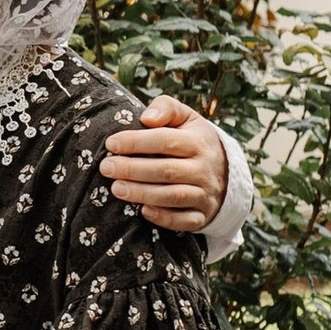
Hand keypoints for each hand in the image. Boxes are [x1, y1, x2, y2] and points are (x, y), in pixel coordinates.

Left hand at [101, 96, 227, 231]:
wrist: (224, 171)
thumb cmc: (192, 140)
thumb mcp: (186, 118)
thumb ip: (166, 108)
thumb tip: (146, 118)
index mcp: (198, 142)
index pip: (165, 140)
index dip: (136, 142)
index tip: (111, 144)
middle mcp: (204, 169)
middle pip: (167, 170)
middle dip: (133, 170)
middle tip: (106, 168)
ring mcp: (205, 194)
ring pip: (174, 196)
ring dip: (143, 194)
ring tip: (116, 189)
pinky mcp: (202, 215)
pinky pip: (184, 221)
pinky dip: (164, 218)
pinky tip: (142, 212)